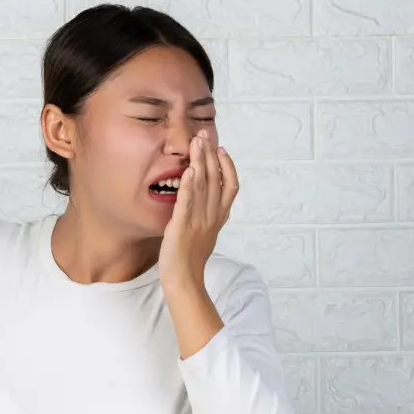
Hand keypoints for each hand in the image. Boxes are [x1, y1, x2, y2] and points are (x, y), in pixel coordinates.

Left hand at [158, 129, 237, 290]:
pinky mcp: (182, 226)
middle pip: (216, 179)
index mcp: (219, 217)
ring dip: (200, 161)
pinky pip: (187, 203)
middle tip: (204, 133)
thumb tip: (210, 202)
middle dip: (211, 154)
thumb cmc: (191, 259)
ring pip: (203, 186)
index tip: (221, 149)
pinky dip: (189, 186)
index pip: (231, 186)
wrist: (184, 280)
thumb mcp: (206, 233)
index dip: (228, 165)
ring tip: (197, 142)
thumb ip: (209, 215)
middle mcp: (212, 216)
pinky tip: (188, 170)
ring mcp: (198, 221)